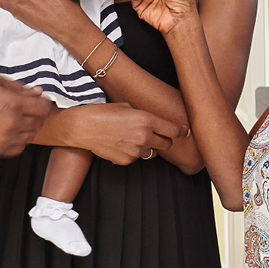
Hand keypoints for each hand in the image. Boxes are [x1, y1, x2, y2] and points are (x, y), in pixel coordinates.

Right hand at [0, 73, 52, 156]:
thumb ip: (18, 86)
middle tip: (26, 106)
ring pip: (30, 136)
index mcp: (14, 105)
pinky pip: (18, 148)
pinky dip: (18, 139)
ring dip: (28, 126)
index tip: (39, 100)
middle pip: (39, 122)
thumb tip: (35, 92)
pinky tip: (9, 129)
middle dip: (36, 113)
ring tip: (14, 117)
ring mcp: (5, 139)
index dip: (43, 101)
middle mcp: (12, 124)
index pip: (43, 107)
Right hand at [59, 102, 183, 164]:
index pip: (173, 130)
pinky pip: (136, 157)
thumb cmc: (103, 112)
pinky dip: (132, 152)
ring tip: (131, 137)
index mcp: (147, 120)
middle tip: (157, 135)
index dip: (181, 131)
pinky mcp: (127, 160)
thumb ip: (143, 117)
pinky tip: (120, 144)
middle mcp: (145, 136)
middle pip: (166, 144)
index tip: (185, 132)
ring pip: (151, 152)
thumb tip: (152, 124)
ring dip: (147, 146)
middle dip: (164, 140)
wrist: (83, 127)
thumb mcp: (127, 107)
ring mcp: (136, 151)